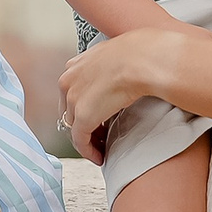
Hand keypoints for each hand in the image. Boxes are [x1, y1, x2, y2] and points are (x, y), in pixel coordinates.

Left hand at [60, 29, 192, 161]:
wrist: (143, 59)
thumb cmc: (140, 54)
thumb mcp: (119, 55)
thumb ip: (112, 65)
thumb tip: (127, 69)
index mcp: (76, 65)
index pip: (73, 92)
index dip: (85, 106)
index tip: (98, 116)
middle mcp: (69, 80)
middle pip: (70, 110)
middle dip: (84, 124)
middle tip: (100, 135)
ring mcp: (73, 99)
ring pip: (75, 127)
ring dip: (88, 139)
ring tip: (102, 148)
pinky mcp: (83, 117)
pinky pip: (81, 141)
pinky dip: (89, 152)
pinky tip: (100, 157)